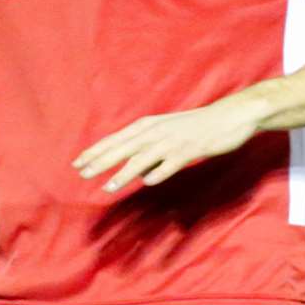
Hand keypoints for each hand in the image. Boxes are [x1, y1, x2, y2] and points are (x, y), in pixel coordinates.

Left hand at [72, 96, 267, 191]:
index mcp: (147, 125)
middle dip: (100, 161)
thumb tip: (134, 171)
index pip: (114, 139)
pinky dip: (157, 173)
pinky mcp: (190, 150)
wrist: (227, 117)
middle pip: (122, 148)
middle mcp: (155, 131)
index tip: (77, 163)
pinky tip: (146, 182)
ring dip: (123, 173)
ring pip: (142, 158)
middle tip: (81, 173)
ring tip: (107, 187)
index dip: (95, 151)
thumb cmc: (194, 126)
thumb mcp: (165, 132)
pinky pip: (170, 164)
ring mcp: (172, 141)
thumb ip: (148, 149)